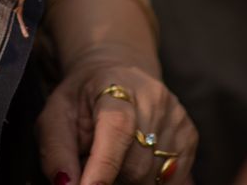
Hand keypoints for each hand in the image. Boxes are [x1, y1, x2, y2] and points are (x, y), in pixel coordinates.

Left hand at [36, 48, 197, 184]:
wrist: (115, 73)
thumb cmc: (82, 98)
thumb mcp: (57, 114)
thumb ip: (57, 150)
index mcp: (116, 86)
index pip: (116, 129)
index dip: (104, 167)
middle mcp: (153, 99)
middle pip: (135, 165)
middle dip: (111, 179)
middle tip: (94, 170)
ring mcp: (176, 117)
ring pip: (154, 178)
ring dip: (129, 181)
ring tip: (114, 162)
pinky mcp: (190, 136)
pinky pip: (171, 180)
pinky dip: (148, 181)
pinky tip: (133, 162)